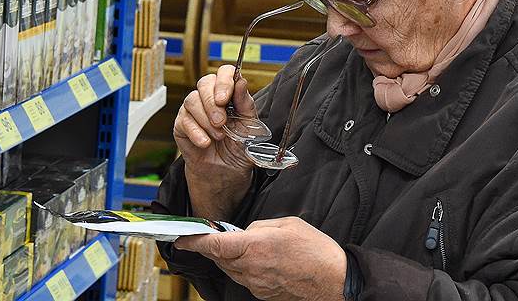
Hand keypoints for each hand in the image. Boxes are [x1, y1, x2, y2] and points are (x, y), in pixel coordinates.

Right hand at [174, 65, 256, 220]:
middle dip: (212, 102)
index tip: (225, 98)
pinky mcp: (181, 125)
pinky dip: (197, 132)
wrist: (226, 172)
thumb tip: (242, 82)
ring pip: (192, 100)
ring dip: (206, 119)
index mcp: (229, 93)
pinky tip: (205, 143)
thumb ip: (246, 104)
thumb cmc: (239, 147)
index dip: (224, 80)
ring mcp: (193, 110)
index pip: (224, 72)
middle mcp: (209, 97)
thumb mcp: (250, 127)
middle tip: (221, 121)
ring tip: (218, 136)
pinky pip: (184, 121)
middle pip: (204, 83)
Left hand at [175, 217, 346, 300]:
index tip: (181, 238)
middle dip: (214, 247)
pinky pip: (244, 278)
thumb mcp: (288, 224)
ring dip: (229, 257)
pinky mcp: (263, 294)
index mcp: (256, 246)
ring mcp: (256, 284)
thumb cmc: (316, 251)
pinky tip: (260, 260)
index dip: (194, 241)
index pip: (215, 245)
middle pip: (220, 258)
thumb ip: (259, 226)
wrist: (336, 281)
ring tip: (244, 247)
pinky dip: (244, 268)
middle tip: (215, 236)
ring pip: (230, 269)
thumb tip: (244, 232)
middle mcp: (252, 268)